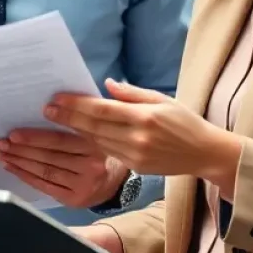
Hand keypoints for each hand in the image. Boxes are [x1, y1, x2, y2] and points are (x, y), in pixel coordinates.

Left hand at [0, 129, 125, 207]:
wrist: (120, 181)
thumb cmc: (102, 151)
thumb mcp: (98, 133)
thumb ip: (78, 124)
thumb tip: (46, 111)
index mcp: (96, 146)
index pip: (60, 141)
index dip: (35, 137)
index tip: (15, 133)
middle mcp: (91, 167)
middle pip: (50, 156)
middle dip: (22, 149)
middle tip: (2, 142)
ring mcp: (83, 185)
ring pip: (46, 171)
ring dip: (21, 162)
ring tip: (3, 153)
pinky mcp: (75, 199)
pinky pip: (46, 186)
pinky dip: (27, 177)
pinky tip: (13, 167)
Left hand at [44, 80, 242, 197]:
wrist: (205, 153)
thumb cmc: (185, 121)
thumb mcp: (163, 99)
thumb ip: (132, 93)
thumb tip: (106, 84)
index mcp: (145, 116)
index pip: (102, 110)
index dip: (77, 105)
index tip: (56, 99)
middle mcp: (138, 137)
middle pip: (94, 127)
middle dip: (67, 118)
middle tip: (46, 110)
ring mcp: (136, 155)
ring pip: (96, 142)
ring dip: (73, 132)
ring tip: (54, 122)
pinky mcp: (136, 167)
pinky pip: (106, 153)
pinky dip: (89, 144)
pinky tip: (75, 136)